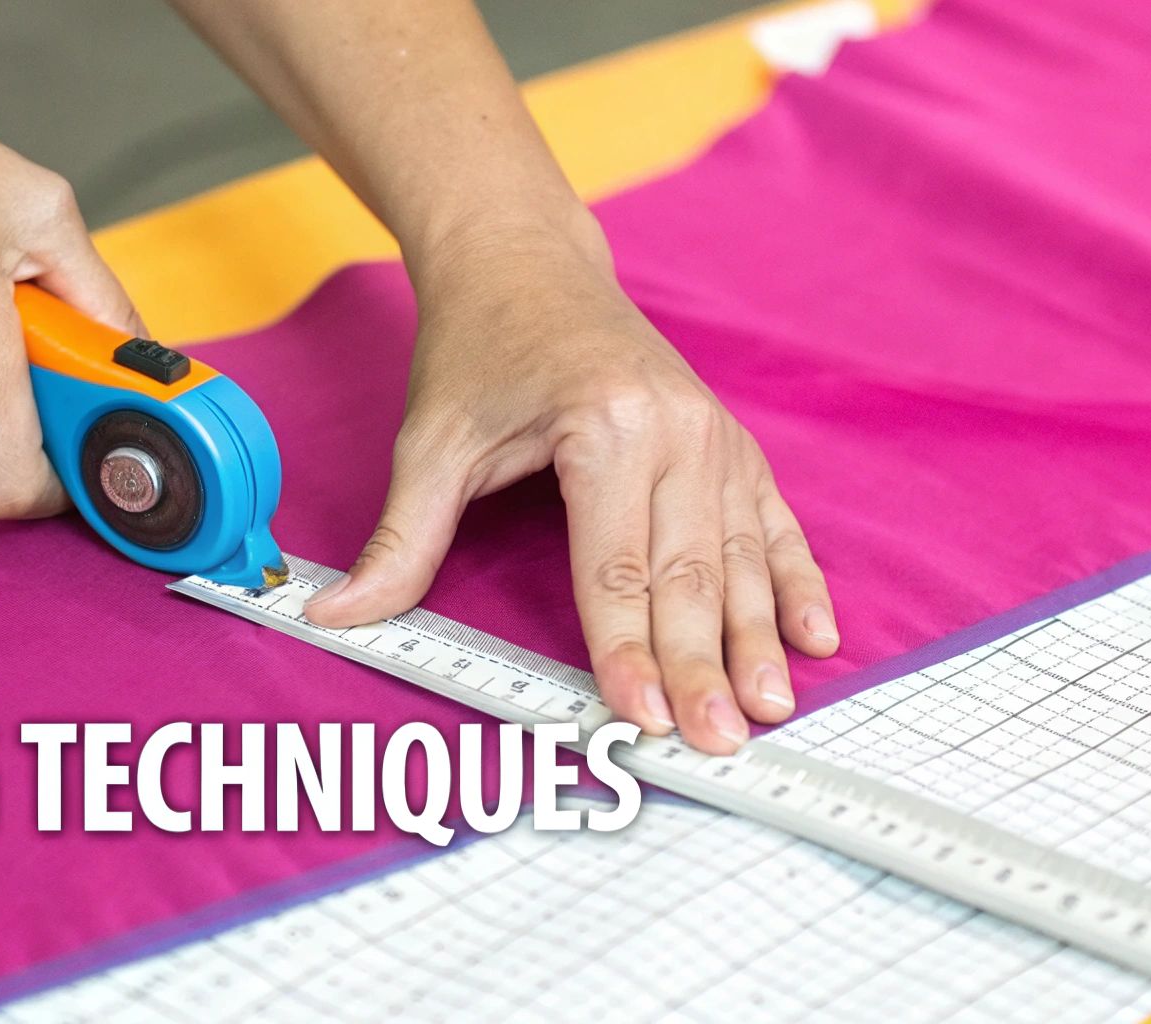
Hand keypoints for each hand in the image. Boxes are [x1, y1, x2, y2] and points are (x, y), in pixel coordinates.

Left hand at [302, 221, 837, 753]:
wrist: (528, 262)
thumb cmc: (478, 349)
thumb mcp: (430, 441)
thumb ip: (400, 540)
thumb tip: (335, 615)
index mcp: (604, 426)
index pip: (615, 568)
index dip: (627, 650)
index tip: (641, 717)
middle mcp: (675, 430)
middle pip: (687, 575)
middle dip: (701, 667)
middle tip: (714, 743)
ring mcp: (714, 435)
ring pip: (740, 559)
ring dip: (757, 642)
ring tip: (768, 709)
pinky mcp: (732, 443)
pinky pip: (774, 524)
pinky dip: (795, 583)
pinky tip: (815, 638)